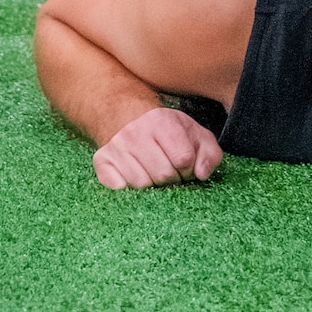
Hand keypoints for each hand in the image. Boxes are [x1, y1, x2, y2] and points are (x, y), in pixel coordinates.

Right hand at [93, 108, 223, 190]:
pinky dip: (130, 191)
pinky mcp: (101, 161)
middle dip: (172, 180)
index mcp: (162, 121)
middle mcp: (135, 131)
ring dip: (152, 187)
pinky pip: (118, 189)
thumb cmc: (170, 134)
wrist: (132, 120)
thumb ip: (209, 154)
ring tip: (154, 175)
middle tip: (170, 173)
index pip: (183, 159)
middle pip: (162, 175)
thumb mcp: (196, 136)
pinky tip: (136, 179)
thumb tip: (201, 174)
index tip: (185, 167)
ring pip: (141, 185)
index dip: (188, 170)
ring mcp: (116, 146)